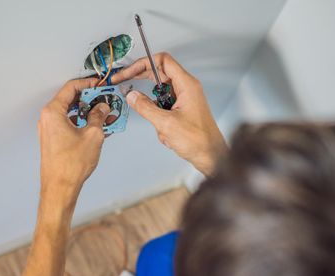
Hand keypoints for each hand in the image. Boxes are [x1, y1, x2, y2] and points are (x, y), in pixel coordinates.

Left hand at [38, 78, 109, 194]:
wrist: (59, 187)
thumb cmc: (71, 164)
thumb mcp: (93, 135)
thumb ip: (98, 116)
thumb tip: (102, 108)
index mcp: (53, 112)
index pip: (71, 88)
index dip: (88, 83)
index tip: (100, 84)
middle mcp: (48, 118)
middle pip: (70, 99)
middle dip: (90, 98)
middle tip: (105, 99)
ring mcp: (50, 130)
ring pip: (71, 113)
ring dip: (88, 112)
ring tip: (105, 115)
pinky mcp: (53, 140)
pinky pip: (69, 125)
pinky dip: (83, 123)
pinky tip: (98, 128)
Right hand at [112, 53, 225, 175]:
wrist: (210, 155)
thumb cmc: (198, 140)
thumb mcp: (166, 123)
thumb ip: (145, 107)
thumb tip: (132, 96)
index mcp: (186, 84)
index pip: (162, 61)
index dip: (143, 63)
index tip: (129, 72)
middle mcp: (186, 88)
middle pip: (158, 73)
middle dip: (140, 78)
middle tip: (123, 81)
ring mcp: (184, 98)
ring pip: (159, 93)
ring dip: (153, 108)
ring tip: (158, 124)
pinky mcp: (181, 109)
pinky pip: (164, 107)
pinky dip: (159, 118)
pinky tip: (165, 133)